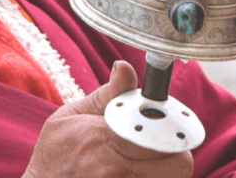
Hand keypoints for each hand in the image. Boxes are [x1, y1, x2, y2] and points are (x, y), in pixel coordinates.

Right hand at [23, 61, 193, 177]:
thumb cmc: (55, 155)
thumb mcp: (72, 116)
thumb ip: (107, 94)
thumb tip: (125, 67)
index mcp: (106, 139)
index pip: (164, 135)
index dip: (174, 129)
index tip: (170, 125)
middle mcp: (117, 170)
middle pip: (180, 165)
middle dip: (177, 153)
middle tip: (163, 146)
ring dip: (164, 169)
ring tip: (146, 160)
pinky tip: (136, 171)